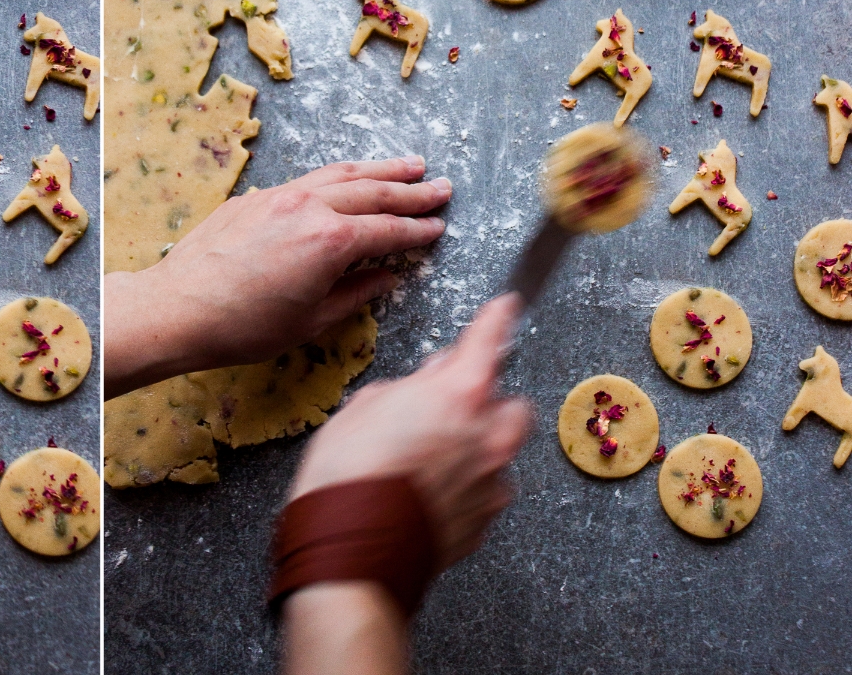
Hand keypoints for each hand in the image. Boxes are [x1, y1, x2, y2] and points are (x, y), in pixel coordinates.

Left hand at [103, 158, 448, 395]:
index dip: (418, 231)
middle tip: (441, 188)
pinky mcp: (255, 198)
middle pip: (372, 192)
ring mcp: (280, 197)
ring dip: (379, 169)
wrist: (179, 308)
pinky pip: (308, 179)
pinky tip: (349, 177)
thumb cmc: (243, 326)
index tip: (439, 227)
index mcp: (330, 241)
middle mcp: (309, 208)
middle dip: (411, 191)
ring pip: (340, 174)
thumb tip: (385, 276)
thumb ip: (356, 292)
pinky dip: (338, 175)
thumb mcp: (312, 320)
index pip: (388, 231)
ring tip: (409, 165)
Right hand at [289, 295, 531, 569]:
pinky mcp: (484, 521)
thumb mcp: (363, 407)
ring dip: (477, 447)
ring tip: (432, 458)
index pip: (489, 340)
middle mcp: (486, 435)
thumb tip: (426, 384)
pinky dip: (467, 486)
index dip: (497, 318)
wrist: (351, 551)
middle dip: (488, 401)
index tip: (505, 307)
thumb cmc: (347, 476)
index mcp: (457, 395)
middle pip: (512, 403)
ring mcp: (490, 482)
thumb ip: (406, 388)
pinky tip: (428, 491)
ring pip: (500, 451)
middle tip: (449, 405)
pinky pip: (487, 491)